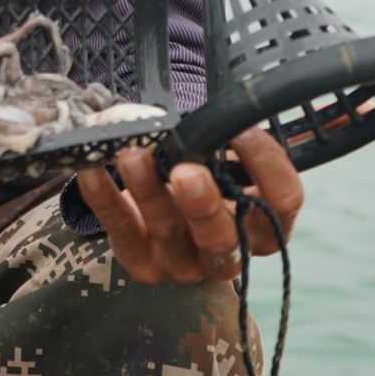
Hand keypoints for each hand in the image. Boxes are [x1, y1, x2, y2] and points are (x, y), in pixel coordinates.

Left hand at [75, 127, 302, 284]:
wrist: (163, 211)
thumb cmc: (200, 173)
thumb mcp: (219, 158)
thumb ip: (217, 139)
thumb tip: (200, 112)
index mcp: (261, 223)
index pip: (282, 202)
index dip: (267, 166)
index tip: (241, 129)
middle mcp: (228, 251)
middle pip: (224, 237)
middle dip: (203, 203)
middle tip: (186, 171)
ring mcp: (184, 263)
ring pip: (169, 233)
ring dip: (149, 192)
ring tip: (132, 157)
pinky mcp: (142, 264)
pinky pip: (121, 233)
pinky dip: (105, 200)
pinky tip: (92, 171)